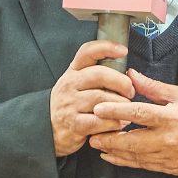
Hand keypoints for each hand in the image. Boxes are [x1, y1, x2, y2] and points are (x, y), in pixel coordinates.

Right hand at [50, 40, 134, 156]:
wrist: (47, 129)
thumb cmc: (70, 104)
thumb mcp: (77, 84)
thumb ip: (96, 74)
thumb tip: (127, 71)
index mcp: (73, 72)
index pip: (87, 52)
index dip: (106, 47)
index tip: (123, 50)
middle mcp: (70, 84)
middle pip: (100, 74)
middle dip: (122, 82)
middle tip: (130, 91)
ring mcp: (70, 104)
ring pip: (102, 98)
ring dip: (121, 104)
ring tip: (127, 109)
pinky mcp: (74, 124)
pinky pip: (100, 120)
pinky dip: (114, 122)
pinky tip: (119, 123)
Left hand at [89, 69, 177, 174]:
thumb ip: (153, 87)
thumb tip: (131, 75)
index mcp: (170, 118)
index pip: (138, 113)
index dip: (116, 111)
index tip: (99, 108)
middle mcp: (166, 138)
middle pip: (131, 141)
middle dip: (109, 138)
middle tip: (91, 134)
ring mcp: (167, 155)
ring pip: (134, 156)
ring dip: (114, 151)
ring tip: (97, 145)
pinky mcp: (168, 167)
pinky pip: (143, 166)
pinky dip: (125, 162)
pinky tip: (113, 157)